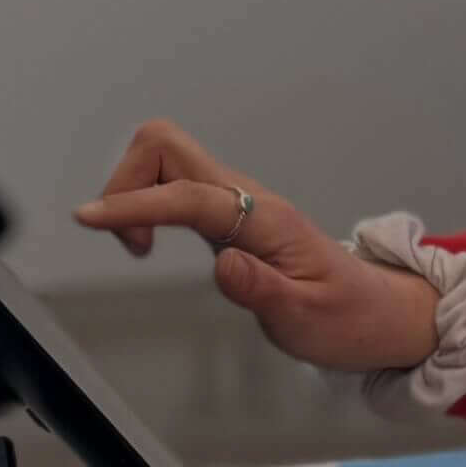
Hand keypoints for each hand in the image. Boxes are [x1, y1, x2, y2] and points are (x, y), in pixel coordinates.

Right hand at [74, 119, 435, 375]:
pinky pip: (173, 184)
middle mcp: (246, 199)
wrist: (377, 312)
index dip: (134, 205)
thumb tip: (224, 265)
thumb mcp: (307, 320)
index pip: (187, 197)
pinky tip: (148, 241)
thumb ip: (263, 291)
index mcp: (265, 220)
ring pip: (165, 159)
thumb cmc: (346, 317)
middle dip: (126, 182)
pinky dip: (145, 203)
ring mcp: (235, 201)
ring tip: (138, 247)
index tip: (88, 218)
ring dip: (132, 193)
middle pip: (166, 146)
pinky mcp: (227, 214)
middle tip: (131, 243)